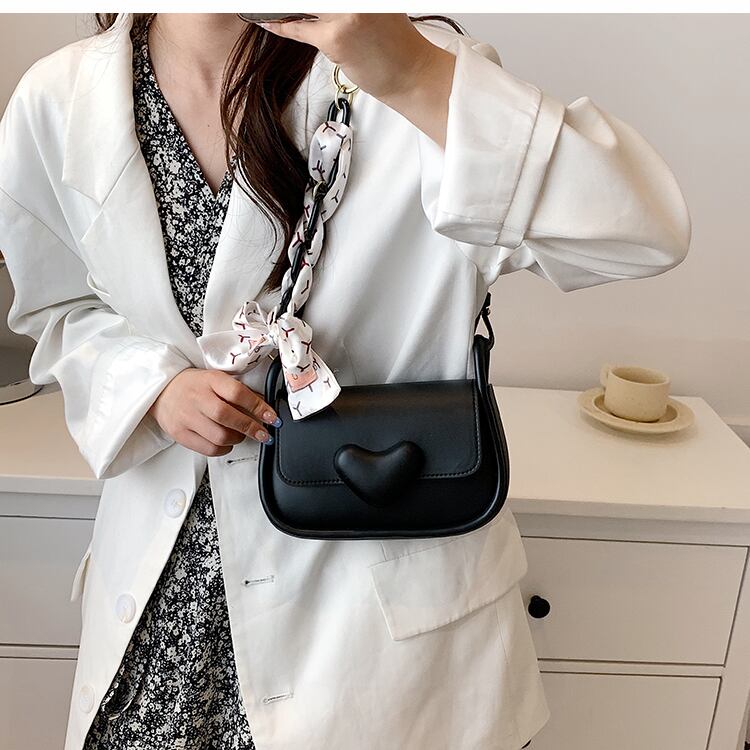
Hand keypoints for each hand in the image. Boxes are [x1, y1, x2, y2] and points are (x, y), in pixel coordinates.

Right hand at [148, 368, 280, 456]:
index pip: (238, 393)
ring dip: (237, 439)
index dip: (258, 407)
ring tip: (241, 435)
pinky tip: (226, 442)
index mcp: (210, 380)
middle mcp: (197, 398)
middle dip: (251, 428)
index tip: (271, 417)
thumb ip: (238, 392)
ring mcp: (187, 417)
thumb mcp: (216, 379)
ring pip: (220, 436)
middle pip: (228, 417)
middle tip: (264, 433)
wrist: (162, 391)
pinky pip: (208, 449)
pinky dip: (223, 449)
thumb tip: (263, 408)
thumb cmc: (194, 385)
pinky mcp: (180, 434)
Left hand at [255, 13, 447, 101]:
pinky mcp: (336, 38)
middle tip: (275, 5)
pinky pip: (298, 28)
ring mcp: (346, 12)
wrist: (411, 73)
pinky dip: (280, 25)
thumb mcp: (373, 5)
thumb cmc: (394, 42)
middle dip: (289, 3)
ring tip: (269, 9)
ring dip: (281, 8)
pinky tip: (268, 22)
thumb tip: (308, 6)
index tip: (285, 2)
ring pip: (300, 6)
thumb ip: (344, 2)